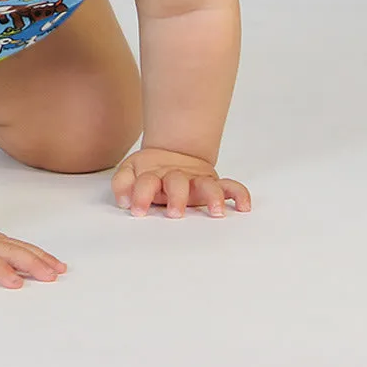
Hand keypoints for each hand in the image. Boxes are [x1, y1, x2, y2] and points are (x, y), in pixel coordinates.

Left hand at [111, 147, 251, 217]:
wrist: (171, 153)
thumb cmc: (149, 172)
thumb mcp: (130, 172)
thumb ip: (123, 184)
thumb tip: (125, 201)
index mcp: (154, 175)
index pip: (146, 182)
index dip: (140, 195)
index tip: (137, 211)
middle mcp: (176, 177)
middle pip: (177, 183)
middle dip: (176, 197)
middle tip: (174, 213)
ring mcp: (196, 180)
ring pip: (207, 185)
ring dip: (213, 197)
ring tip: (217, 211)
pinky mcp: (213, 183)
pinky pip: (231, 186)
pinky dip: (239, 194)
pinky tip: (244, 206)